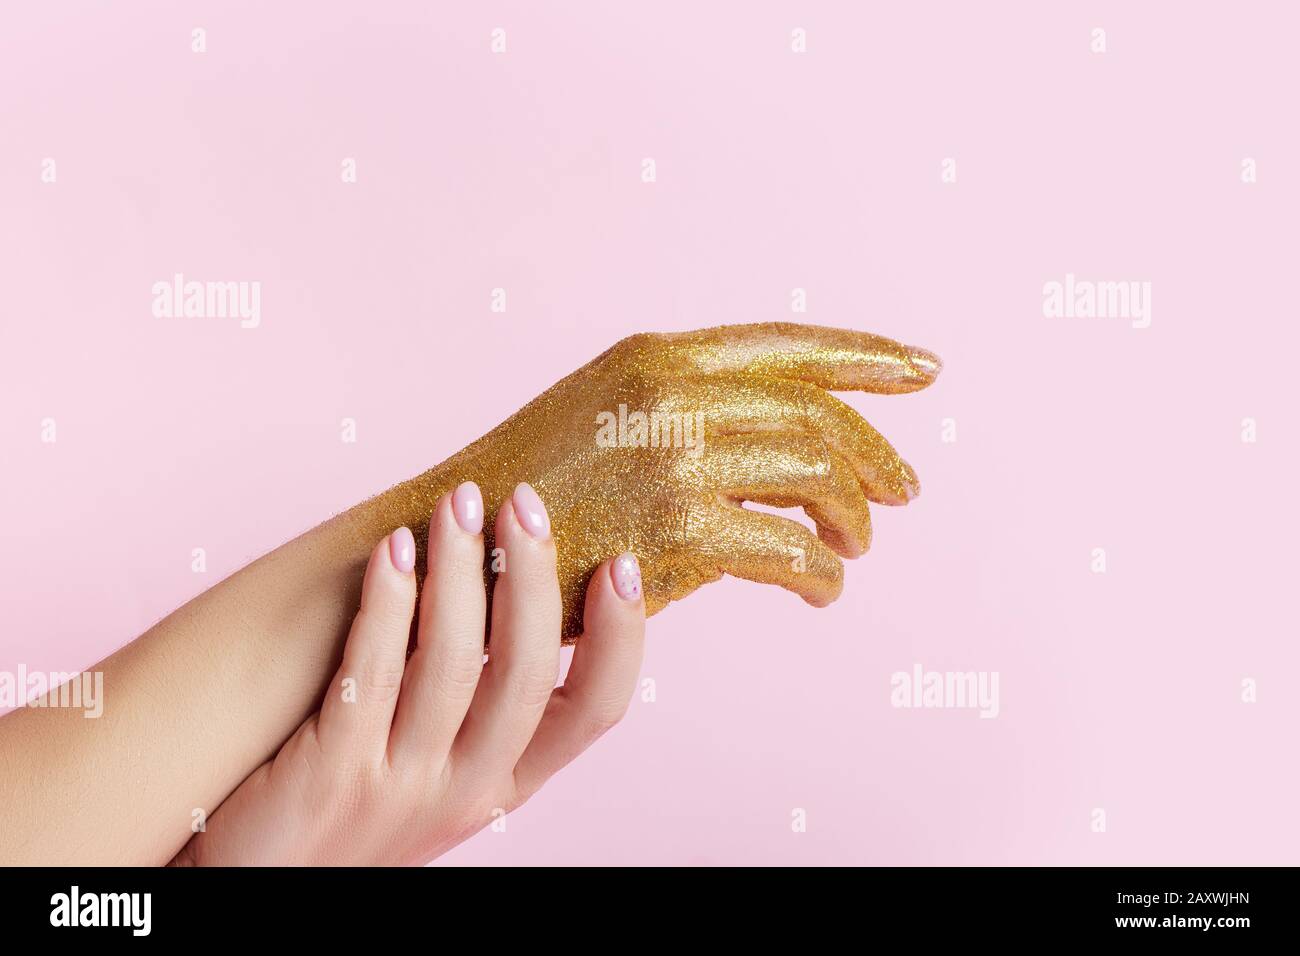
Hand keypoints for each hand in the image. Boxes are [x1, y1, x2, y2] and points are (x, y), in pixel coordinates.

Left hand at [173, 483, 644, 865]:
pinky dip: (390, 602)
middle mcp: (468, 791)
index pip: (596, 711)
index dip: (620, 636)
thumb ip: (473, 703)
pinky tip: (393, 548)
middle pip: (529, 673)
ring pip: (454, 663)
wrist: (259, 884)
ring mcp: (402, 788)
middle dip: (533, 575)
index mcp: (506, 784)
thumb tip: (510, 584)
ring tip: (459, 501)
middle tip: (525, 501)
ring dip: (460, 569)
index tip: (622, 563)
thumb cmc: (347, 804)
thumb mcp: (434, 770)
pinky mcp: (333, 775)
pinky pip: (374, 671)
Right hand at [356, 322, 941, 638]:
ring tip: (856, 548)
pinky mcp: (676, 529)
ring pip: (813, 474)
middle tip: (904, 493)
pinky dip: (820, 573)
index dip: (864, 357)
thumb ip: (693, 423)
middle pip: (813, 412)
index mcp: (654, 356)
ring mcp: (674, 455)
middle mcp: (670, 391)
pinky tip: (822, 591)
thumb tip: (791, 461)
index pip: (785, 344)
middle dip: (872, 454)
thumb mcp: (609, 425)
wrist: (447, 555)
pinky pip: (790, 549)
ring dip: (850, 518)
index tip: (922, 370)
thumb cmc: (529, 501)